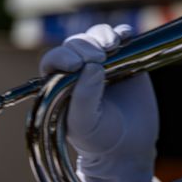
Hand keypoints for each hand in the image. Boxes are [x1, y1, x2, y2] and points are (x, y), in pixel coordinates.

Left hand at [39, 24, 157, 181]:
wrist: (128, 148)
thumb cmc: (98, 139)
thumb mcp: (84, 124)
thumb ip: (83, 98)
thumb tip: (92, 66)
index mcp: (59, 84)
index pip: (53, 60)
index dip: (63, 56)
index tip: (77, 65)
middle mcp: (77, 70)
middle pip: (75, 44)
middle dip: (85, 46)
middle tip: (98, 59)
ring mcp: (102, 63)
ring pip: (96, 36)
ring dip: (103, 35)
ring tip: (112, 46)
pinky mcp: (125, 60)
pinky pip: (122, 37)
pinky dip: (123, 33)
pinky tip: (126, 37)